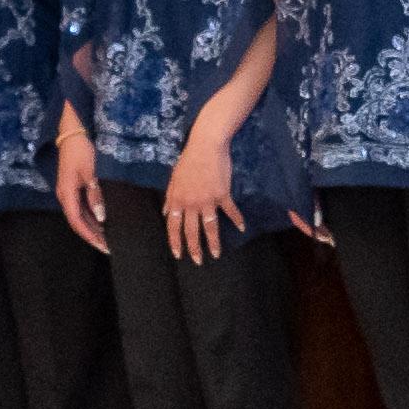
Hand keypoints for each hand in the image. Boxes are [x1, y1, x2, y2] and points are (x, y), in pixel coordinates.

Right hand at [54, 116, 108, 252]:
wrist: (72, 133)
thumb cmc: (82, 150)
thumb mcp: (91, 172)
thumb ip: (95, 194)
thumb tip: (101, 216)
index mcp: (66, 193)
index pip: (76, 221)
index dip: (89, 235)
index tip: (103, 246)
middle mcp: (65, 196)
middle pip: (78, 222)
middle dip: (92, 236)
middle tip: (109, 247)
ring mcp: (68, 192)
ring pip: (80, 216)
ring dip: (92, 228)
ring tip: (107, 239)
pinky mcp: (73, 188)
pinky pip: (81, 208)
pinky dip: (92, 218)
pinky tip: (103, 223)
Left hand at [167, 128, 240, 261]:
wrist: (205, 147)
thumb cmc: (188, 161)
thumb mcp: (174, 179)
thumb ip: (170, 198)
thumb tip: (166, 212)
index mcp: (177, 200)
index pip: (173, 226)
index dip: (175, 242)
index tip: (178, 254)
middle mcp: (191, 203)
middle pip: (192, 231)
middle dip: (194, 248)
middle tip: (198, 261)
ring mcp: (207, 200)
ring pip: (210, 227)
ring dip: (213, 242)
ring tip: (216, 254)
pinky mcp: (222, 195)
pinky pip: (230, 211)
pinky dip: (237, 219)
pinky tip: (242, 227)